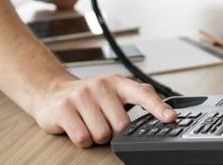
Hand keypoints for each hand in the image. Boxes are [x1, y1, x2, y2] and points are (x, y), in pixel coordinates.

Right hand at [33, 74, 175, 147]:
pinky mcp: (64, 109)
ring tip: (89, 123)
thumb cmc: (88, 97)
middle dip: (113, 131)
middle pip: (121, 126)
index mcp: (117, 82)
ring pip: (101, 135)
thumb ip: (137, 95)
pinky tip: (77, 126)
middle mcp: (100, 85)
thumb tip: (165, 107)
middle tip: (103, 121)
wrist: (51, 93)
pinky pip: (83, 138)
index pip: (143, 94)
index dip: (158, 107)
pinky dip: (82, 140)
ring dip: (96, 136)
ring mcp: (81, 96)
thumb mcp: (113, 91)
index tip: (171, 118)